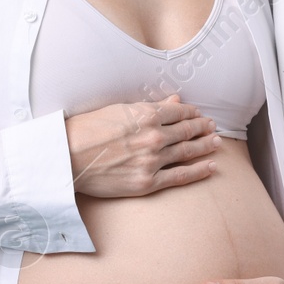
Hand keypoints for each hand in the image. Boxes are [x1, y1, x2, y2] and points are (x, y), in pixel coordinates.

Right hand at [65, 95, 221, 198]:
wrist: (67, 157)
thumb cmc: (86, 130)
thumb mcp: (119, 110)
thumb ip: (150, 107)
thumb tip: (174, 102)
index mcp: (146, 115)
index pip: (178, 112)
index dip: (191, 113)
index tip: (198, 114)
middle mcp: (154, 137)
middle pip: (187, 131)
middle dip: (202, 128)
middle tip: (212, 126)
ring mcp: (152, 160)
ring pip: (187, 152)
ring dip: (205, 146)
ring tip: (216, 142)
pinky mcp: (147, 182)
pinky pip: (180, 176)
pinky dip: (199, 171)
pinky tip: (211, 167)